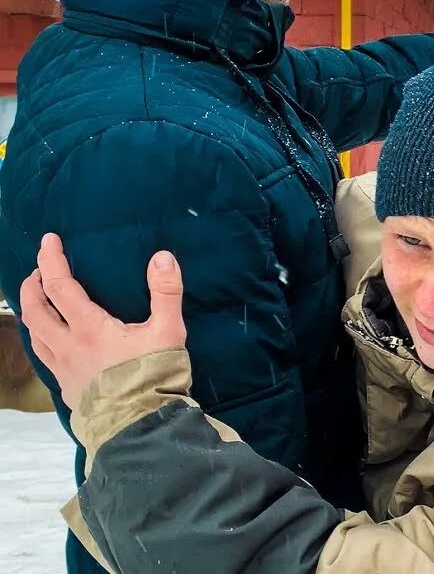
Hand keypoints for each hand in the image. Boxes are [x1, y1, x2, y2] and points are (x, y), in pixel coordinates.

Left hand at [21, 234, 186, 408]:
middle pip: (35, 310)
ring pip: (36, 335)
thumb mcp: (168, 331)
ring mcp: (64, 370)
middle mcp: (68, 346)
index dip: (51, 260)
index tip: (48, 241)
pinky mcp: (68, 389)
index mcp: (88, 328)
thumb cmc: (154, 377)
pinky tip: (54, 341)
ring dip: (33, 312)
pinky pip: (46, 358)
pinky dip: (43, 340)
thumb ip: (165, 292)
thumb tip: (162, 257)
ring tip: (40, 301)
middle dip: (32, 285)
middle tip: (38, 270)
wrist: (140, 426)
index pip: (59, 286)